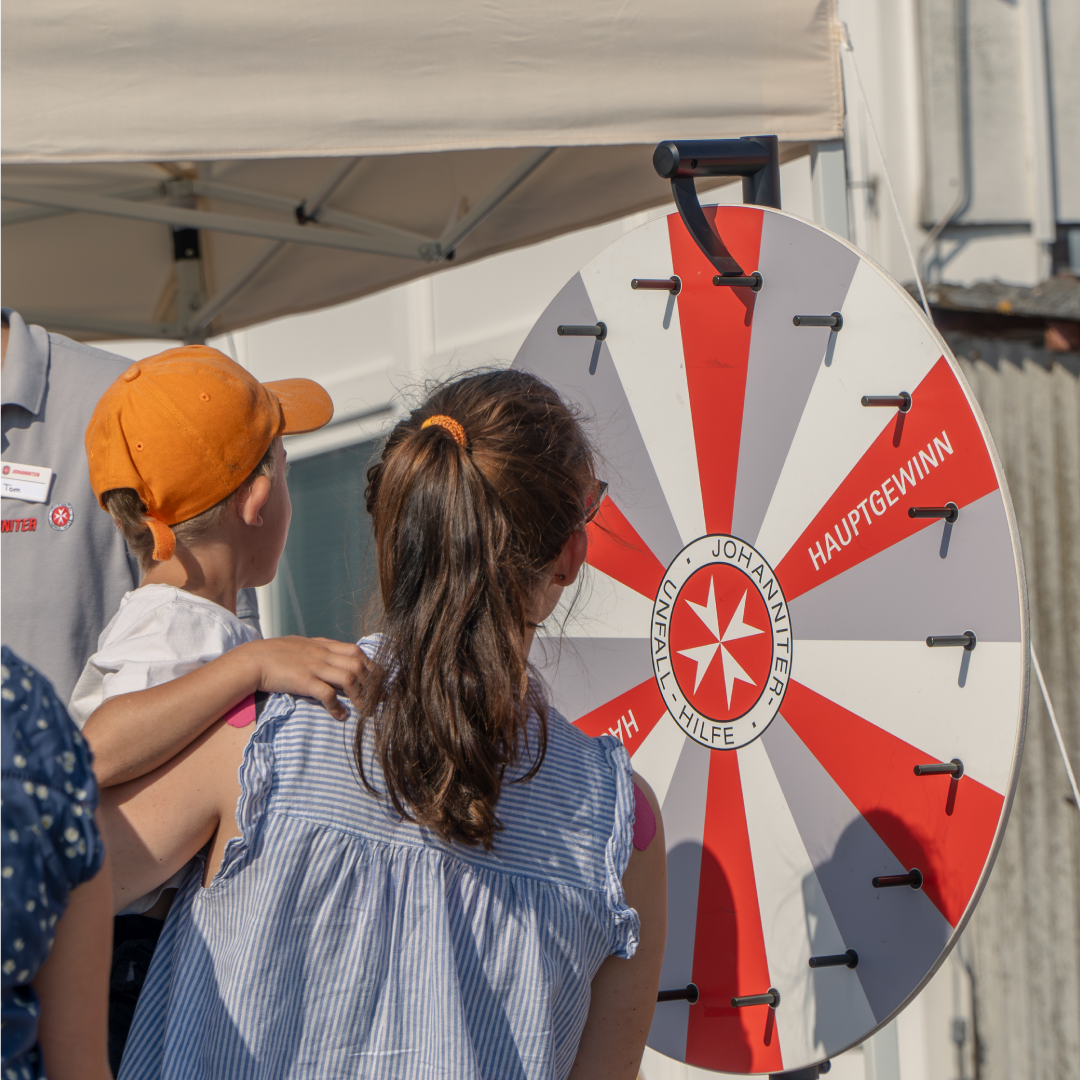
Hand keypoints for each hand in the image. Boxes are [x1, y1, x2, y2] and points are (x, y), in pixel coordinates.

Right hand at [239, 637, 368, 719]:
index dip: (371, 665)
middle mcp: (323, 654)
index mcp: (323, 645)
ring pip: (349, 678)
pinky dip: (337, 707)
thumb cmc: (275, 654)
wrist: (252, 660)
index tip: (379, 679)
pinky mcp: (304, 681)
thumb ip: (319, 650)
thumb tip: (334, 657)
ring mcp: (314, 667)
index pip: (356, 650)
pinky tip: (340, 716)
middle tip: (380, 698)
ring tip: (364, 710)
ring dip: (360, 696)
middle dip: (373, 682)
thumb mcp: (301, 645)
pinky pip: (327, 694)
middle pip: (359, 664)